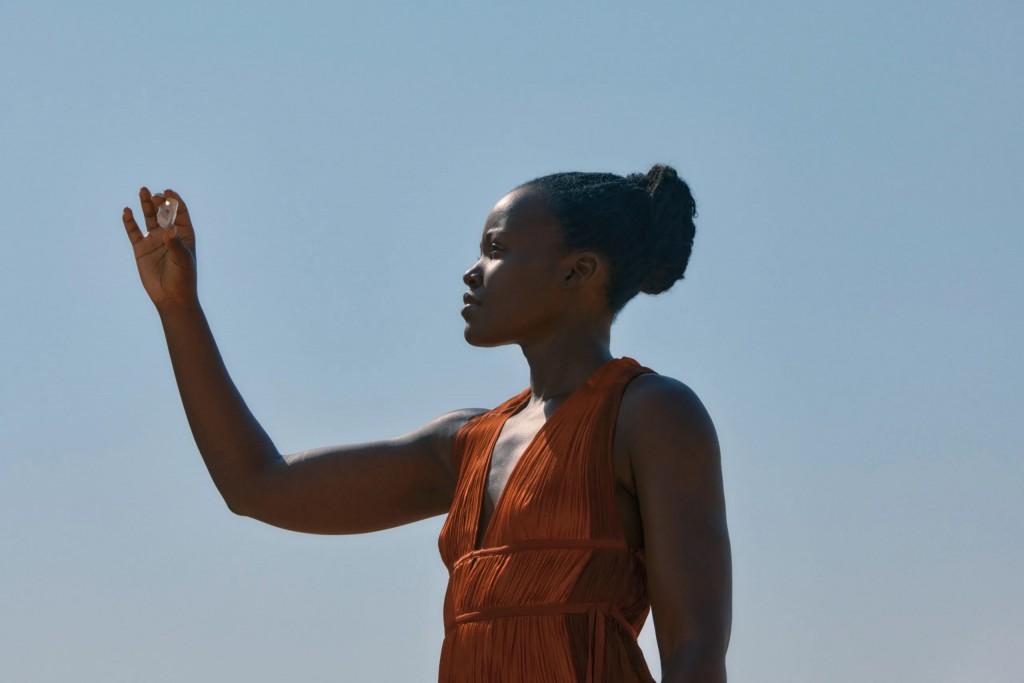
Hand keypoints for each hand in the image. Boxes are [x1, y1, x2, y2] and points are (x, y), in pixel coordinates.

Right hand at [122, 187, 196, 309]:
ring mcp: (154, 240)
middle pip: (163, 212)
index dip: (175, 201)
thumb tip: (169, 229)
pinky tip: (127, 211)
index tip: (169, 193)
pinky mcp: (141, 248)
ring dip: (145, 204)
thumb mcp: (182, 260)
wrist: (171, 296)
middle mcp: (169, 234)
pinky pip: (133, 231)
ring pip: (149, 218)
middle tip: (154, 195)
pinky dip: (129, 221)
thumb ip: (175, 244)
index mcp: (183, 234)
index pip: (180, 213)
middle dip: (159, 202)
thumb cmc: (183, 277)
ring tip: (143, 190)